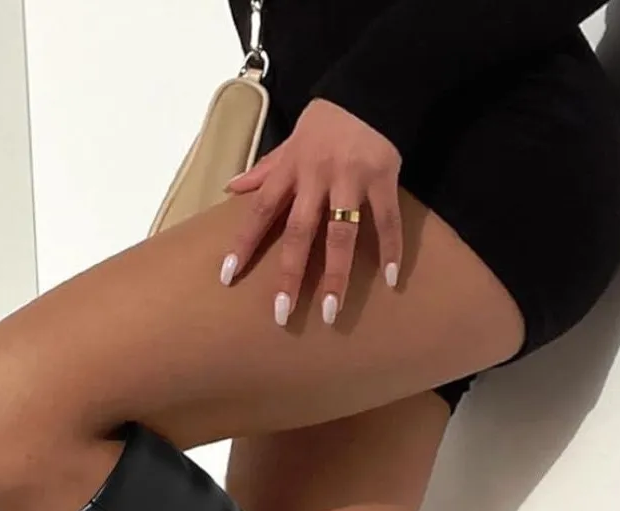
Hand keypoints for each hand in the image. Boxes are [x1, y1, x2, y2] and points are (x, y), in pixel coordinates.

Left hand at [219, 98, 402, 325]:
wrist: (369, 89)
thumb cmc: (326, 122)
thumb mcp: (291, 141)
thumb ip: (265, 169)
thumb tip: (231, 188)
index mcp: (291, 169)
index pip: (261, 210)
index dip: (244, 243)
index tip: (228, 276)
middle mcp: (317, 175)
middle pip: (299, 231)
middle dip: (290, 274)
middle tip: (282, 313)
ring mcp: (351, 178)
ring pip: (341, 234)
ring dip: (336, 275)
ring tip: (332, 311)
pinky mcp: (383, 177)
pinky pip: (387, 219)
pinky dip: (390, 248)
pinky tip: (390, 279)